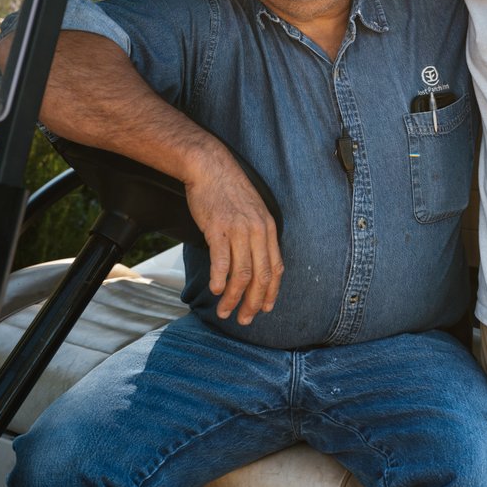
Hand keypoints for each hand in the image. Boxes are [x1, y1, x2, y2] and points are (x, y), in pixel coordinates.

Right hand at [184, 151, 283, 325]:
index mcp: (268, 228)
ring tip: (225, 312)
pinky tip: (216, 291)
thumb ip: (256, 235)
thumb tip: (254, 262)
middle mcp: (257, 231)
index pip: (275, 268)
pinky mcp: (218, 228)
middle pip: (261, 276)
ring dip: (234, 297)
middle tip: (245, 320)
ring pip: (242, 273)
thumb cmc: (229, 190)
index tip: (264, 309)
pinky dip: (220, 279)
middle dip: (253, 302)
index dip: (271, 292)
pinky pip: (221, 260)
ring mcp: (238, 229)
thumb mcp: (252, 212)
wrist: (210, 167)